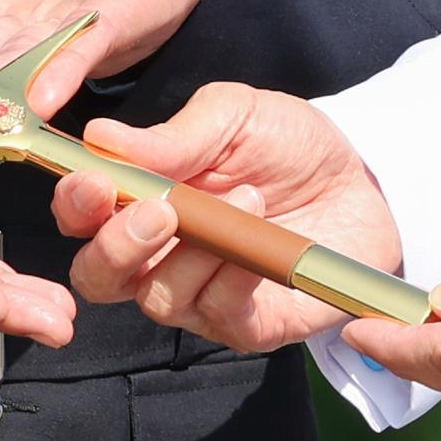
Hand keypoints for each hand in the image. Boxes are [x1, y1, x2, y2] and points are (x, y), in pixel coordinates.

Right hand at [49, 83, 403, 354]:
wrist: (366, 180)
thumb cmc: (289, 147)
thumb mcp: (236, 115)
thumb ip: (174, 134)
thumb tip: (100, 138)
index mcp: (140, 200)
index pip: (81, 217)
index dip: (75, 205)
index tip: (95, 182)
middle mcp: (157, 256)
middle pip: (98, 277)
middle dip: (116, 247)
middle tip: (159, 209)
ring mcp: (200, 295)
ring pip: (157, 297)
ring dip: (197, 248)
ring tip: (249, 197)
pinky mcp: (246, 325)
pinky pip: (218, 314)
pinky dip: (233, 277)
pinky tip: (259, 238)